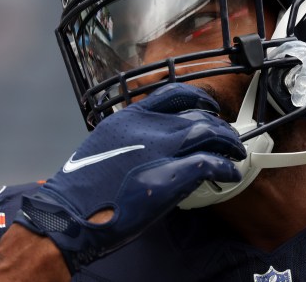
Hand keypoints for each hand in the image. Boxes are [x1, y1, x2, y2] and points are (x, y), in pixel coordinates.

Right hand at [14, 83, 244, 272]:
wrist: (69, 213)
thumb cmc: (84, 186)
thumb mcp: (107, 144)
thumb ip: (135, 136)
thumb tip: (159, 142)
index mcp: (132, 117)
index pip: (175, 93)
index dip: (200, 98)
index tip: (210, 106)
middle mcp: (150, 127)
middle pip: (200, 115)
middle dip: (221, 127)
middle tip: (230, 138)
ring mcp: (162, 149)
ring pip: (210, 133)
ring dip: (230, 144)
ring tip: (236, 153)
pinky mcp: (172, 175)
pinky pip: (211, 163)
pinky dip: (226, 167)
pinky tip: (231, 173)